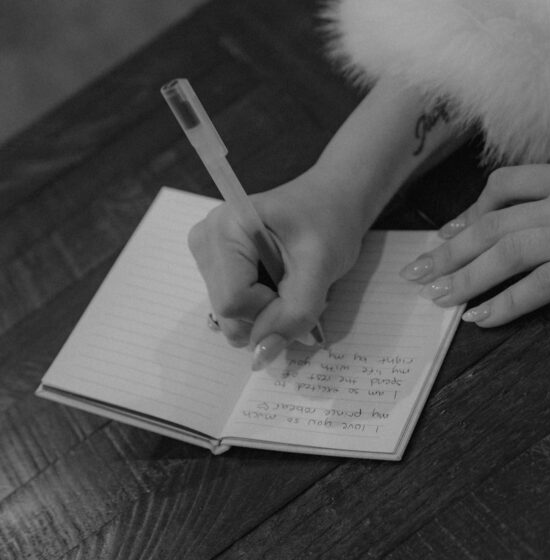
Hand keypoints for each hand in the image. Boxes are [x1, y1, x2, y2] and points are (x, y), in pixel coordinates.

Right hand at [188, 171, 363, 364]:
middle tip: (298, 284)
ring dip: (267, 312)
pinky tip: (277, 283)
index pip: (234, 301)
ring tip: (289, 280)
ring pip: (230, 317)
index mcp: (225, 228)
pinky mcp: (215, 268)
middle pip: (227, 313)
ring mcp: (207, 255)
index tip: (299, 286)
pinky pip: (233, 310)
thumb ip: (294, 313)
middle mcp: (205, 240)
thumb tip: (261, 357)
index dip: (271, 308)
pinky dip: (261, 307)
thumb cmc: (329, 222)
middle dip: (268, 313)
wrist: (332, 201)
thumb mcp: (321, 267)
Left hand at [400, 149, 549, 325]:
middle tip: (418, 270)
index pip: (505, 185)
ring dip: (466, 276)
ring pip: (506, 252)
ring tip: (438, 297)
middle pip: (492, 222)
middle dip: (450, 248)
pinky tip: (483, 318)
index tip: (448, 230)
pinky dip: (507, 302)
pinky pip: (541, 285)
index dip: (471, 209)